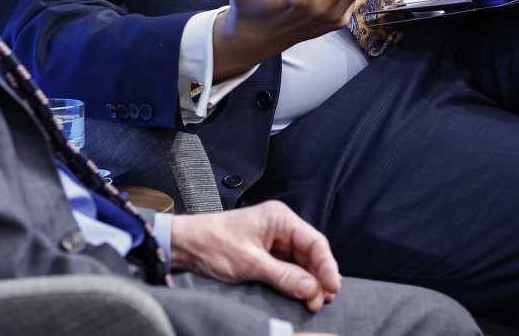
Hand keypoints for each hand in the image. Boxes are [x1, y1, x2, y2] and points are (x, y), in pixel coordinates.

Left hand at [171, 201, 340, 312]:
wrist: (185, 245)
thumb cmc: (211, 243)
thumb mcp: (250, 263)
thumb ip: (284, 276)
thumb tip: (313, 289)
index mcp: (279, 218)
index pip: (315, 241)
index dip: (327, 266)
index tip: (333, 287)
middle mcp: (279, 226)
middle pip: (311, 253)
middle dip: (319, 277)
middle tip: (324, 300)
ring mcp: (273, 240)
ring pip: (301, 262)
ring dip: (308, 282)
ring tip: (315, 301)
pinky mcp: (265, 253)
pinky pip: (288, 268)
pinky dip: (295, 282)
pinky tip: (300, 294)